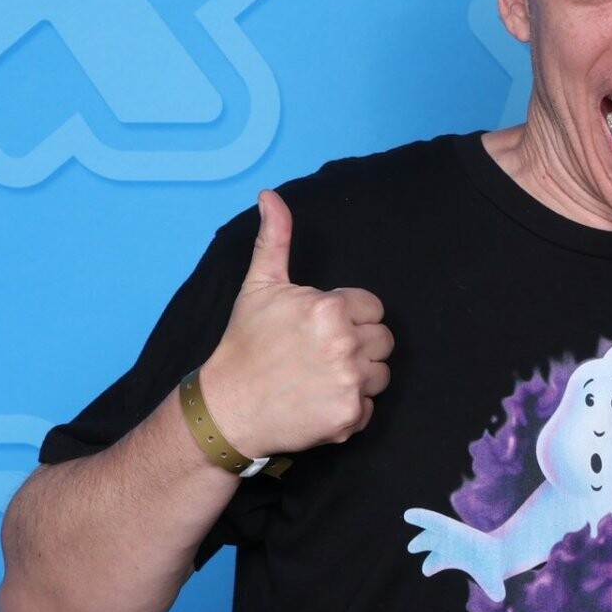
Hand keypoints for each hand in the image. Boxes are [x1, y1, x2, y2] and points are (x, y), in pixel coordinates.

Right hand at [199, 190, 394, 458]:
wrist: (228, 407)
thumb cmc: (244, 344)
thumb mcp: (259, 286)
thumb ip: (274, 239)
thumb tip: (270, 195)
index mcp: (330, 308)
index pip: (373, 309)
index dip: (350, 317)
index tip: (321, 330)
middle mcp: (345, 343)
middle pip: (383, 341)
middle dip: (358, 346)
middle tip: (320, 356)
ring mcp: (350, 381)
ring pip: (381, 374)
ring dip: (358, 378)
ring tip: (320, 378)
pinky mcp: (350, 415)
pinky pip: (371, 407)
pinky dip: (350, 409)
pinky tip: (319, 402)